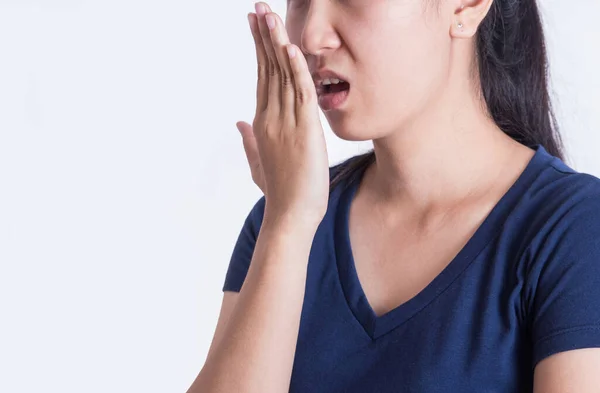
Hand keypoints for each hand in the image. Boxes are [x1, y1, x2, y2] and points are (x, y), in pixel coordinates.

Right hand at [237, 2, 329, 227]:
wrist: (291, 215)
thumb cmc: (279, 192)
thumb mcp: (259, 162)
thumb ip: (249, 140)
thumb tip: (239, 123)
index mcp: (262, 122)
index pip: (262, 77)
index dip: (260, 49)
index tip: (256, 25)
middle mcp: (270, 117)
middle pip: (268, 69)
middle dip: (263, 36)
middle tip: (258, 8)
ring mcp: (285, 123)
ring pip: (281, 75)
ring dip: (276, 42)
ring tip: (269, 15)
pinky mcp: (304, 130)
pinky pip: (299, 92)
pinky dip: (296, 68)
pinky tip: (291, 47)